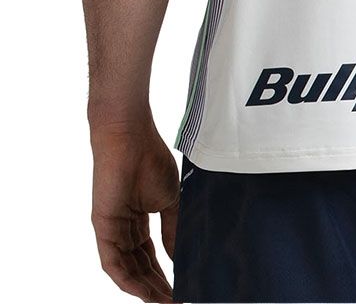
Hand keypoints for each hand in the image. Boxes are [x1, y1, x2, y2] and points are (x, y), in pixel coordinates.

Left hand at [89, 113, 179, 301]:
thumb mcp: (170, 200)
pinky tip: (143, 293)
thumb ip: (173, 229)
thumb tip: (180, 257)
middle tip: (175, 301)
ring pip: (127, 269)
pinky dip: (127, 280)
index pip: (150, 254)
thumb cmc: (150, 160)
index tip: (181, 287)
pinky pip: (112, 263)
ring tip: (165, 301)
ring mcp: (112, 229)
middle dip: (156, 287)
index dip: (164, 273)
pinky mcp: (102, 228)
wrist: (130, 139)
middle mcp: (124, 227)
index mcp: (139, 217)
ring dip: (144, 289)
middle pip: (139, 266)